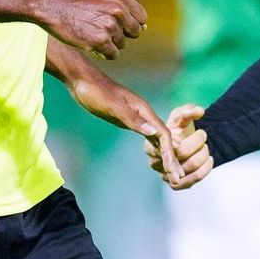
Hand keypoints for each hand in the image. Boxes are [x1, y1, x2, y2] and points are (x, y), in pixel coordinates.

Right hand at [32, 0, 145, 59]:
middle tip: (102, 31)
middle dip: (121, 35)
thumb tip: (144, 28)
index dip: (130, 25)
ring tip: (92, 35)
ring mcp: (110, 25)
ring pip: (122, 45)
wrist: (53, 8)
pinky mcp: (100, 40)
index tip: (116, 25)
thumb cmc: (78, 4)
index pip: (142, 18)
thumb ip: (124, 9)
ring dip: (109, 44)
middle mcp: (119, 10)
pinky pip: (113, 55)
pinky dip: (103, 54)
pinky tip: (91, 45)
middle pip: (135, 33)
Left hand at [66, 66, 181, 185]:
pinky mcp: (128, 120)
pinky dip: (154, 148)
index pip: (163, 134)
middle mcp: (144, 114)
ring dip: (165, 155)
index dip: (170, 153)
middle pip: (163, 138)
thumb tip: (153, 133)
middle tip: (177, 179)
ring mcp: (137, 117)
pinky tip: (157, 156)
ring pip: (157, 138)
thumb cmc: (95, 92)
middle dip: (171, 158)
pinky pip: (148, 136)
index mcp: (143, 110)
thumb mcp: (112, 107)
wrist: (82, 80)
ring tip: (171, 172)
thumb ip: (133, 119)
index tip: (173, 171)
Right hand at [146, 104, 211, 189]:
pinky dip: (204, 171)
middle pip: (180, 156)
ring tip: (207, 148)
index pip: (170, 145)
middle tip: (204, 136)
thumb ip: (188, 111)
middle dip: (198, 145)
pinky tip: (209, 160)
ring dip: (202, 157)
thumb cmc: (178, 128)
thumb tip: (199, 111)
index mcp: (151, 144)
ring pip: (188, 169)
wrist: (184, 143)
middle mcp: (154, 162)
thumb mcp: (181, 116)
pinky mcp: (174, 184)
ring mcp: (164, 175)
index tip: (202, 132)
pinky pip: (191, 181)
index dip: (189, 141)